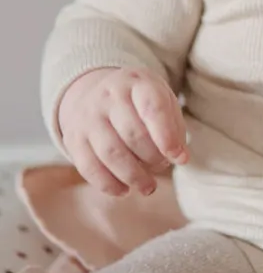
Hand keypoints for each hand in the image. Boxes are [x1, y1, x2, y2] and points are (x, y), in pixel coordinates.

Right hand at [57, 67, 188, 196]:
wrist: (93, 90)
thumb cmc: (139, 100)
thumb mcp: (162, 98)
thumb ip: (174, 126)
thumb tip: (180, 157)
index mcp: (138, 82)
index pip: (153, 109)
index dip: (167, 137)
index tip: (179, 158)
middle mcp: (109, 96)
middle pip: (133, 134)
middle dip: (153, 158)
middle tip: (163, 166)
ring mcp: (88, 117)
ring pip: (111, 153)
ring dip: (133, 176)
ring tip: (148, 187)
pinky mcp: (73, 139)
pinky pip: (89, 167)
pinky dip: (108, 184)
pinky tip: (124, 190)